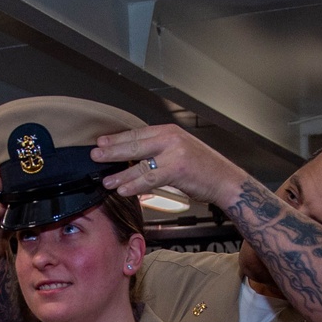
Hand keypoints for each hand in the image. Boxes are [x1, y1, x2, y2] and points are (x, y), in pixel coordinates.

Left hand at [90, 124, 247, 206]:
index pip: (137, 133)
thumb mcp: (179, 152)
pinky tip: (124, 189)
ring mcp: (174, 152)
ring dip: (121, 173)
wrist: (225, 179)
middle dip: (112, 151)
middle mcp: (171, 138)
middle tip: (96, 155)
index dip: (117, 138)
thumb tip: (133, 160)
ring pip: (140, 163)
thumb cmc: (202, 169)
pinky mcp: (177, 168)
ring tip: (106, 180)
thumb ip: (158, 153)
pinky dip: (135, 184)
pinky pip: (150, 178)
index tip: (101, 142)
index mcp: (169, 131)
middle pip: (135, 144)